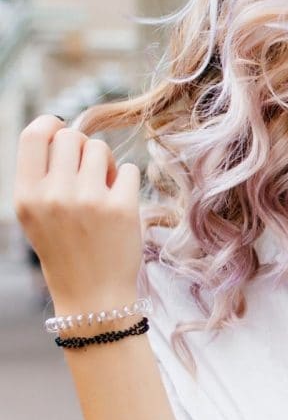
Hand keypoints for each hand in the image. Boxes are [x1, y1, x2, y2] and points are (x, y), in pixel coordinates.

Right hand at [13, 115, 142, 309]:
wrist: (92, 294)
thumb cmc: (65, 248)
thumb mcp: (36, 215)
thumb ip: (43, 175)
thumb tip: (62, 128)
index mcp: (26, 196)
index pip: (34, 135)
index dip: (51, 125)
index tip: (62, 130)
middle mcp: (54, 196)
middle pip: (72, 137)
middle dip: (83, 148)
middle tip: (88, 172)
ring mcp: (89, 201)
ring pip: (101, 148)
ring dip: (106, 164)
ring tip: (103, 189)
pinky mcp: (122, 208)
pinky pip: (128, 168)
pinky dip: (126, 181)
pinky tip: (119, 203)